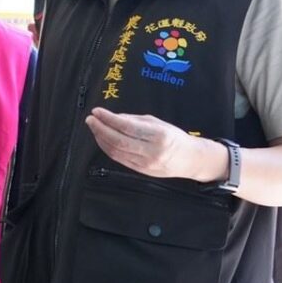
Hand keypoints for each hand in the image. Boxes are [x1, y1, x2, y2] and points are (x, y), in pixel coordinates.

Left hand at [85, 109, 221, 182]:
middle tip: (90, 119)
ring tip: (94, 127)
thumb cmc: (174, 137)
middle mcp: (151, 151)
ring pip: (116, 152)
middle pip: (118, 141)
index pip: (127, 127)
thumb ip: (135, 120)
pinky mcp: (140, 171)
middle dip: (100, 129)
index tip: (97, 111)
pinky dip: (107, 149)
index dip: (109, 119)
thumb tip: (113, 118)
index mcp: (158, 135)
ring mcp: (145, 163)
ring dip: (101, 139)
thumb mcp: (158, 123)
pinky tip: (102, 139)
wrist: (190, 160)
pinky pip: (119, 159)